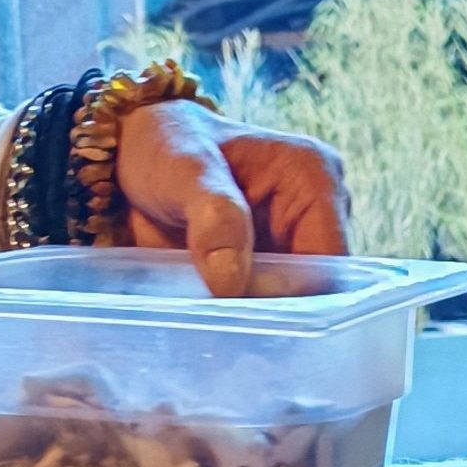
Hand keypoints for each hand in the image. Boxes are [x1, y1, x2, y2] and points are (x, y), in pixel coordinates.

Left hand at [112, 104, 350, 296]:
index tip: (235, 302)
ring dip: (254, 317)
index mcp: (315, 178)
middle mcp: (318, 212)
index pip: (328, 262)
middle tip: (218, 320)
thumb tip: (232, 282)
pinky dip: (241, 314)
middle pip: (314, 289)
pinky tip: (211, 316)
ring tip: (210, 318)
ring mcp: (296, 241)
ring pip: (292, 303)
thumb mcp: (183, 169)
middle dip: (272, 310)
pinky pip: (267, 305)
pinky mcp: (271, 264)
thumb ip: (213, 216)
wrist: (137, 156)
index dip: (290, 293)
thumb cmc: (165, 147)